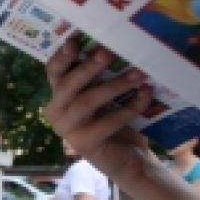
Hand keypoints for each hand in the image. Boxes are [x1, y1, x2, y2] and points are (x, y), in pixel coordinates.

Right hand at [42, 42, 155, 186]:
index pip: (53, 72)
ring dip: (115, 85)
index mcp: (57, 96)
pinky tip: (145, 94)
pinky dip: (130, 107)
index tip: (74, 41)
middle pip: (68, 86)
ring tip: (138, 73)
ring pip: (87, 101)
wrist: (126, 158)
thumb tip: (111, 44)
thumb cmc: (113, 120)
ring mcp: (68, 130)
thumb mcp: (102, 95)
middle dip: (88, 67)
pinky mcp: (85, 144)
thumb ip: (98, 76)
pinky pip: (108, 121)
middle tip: (109, 52)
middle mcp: (55, 112)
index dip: (61, 57)